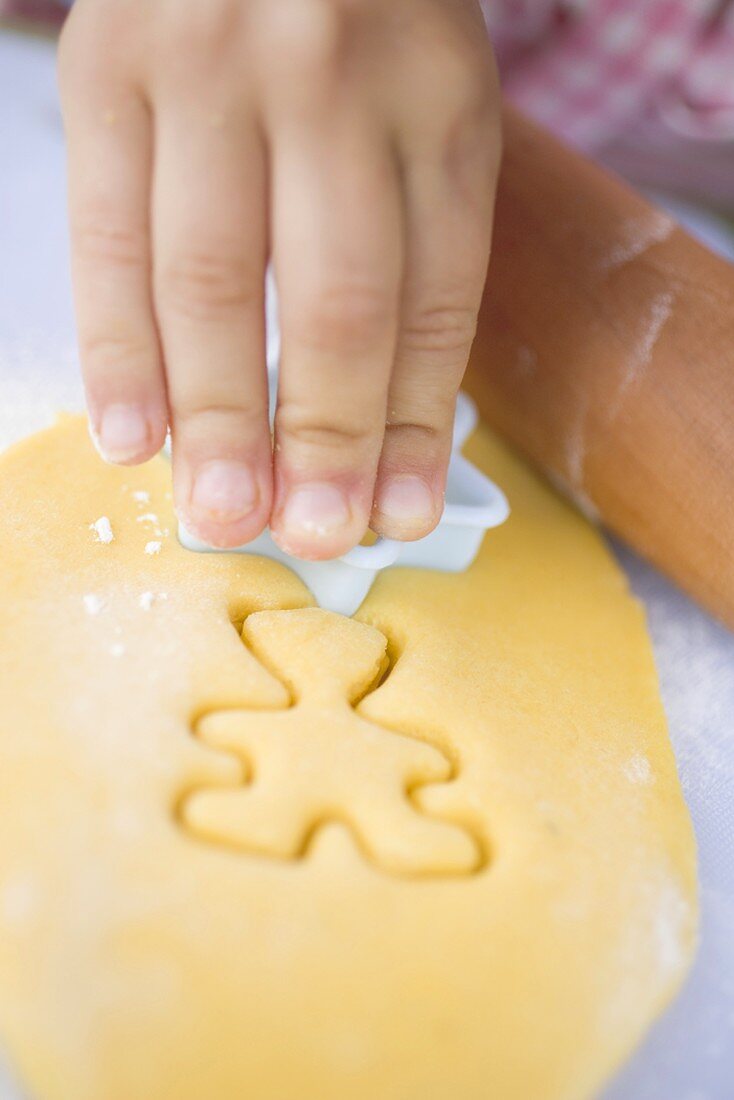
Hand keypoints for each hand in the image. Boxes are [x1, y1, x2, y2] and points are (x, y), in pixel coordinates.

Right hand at [59, 0, 500, 558]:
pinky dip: (118, 352)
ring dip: (219, 420)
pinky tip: (131, 440)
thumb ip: (411, 234)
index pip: (433, 300)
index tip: (399, 514)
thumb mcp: (424, 99)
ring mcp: (208, 70)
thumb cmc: (356, 13)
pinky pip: (106, 239)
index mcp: (437, 98)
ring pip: (214, 287)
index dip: (414, 425)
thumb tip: (383, 423)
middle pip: (334, 306)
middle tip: (314, 536)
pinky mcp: (107, 68)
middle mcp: (329, 81)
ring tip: (226, 515)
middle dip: (323, 442)